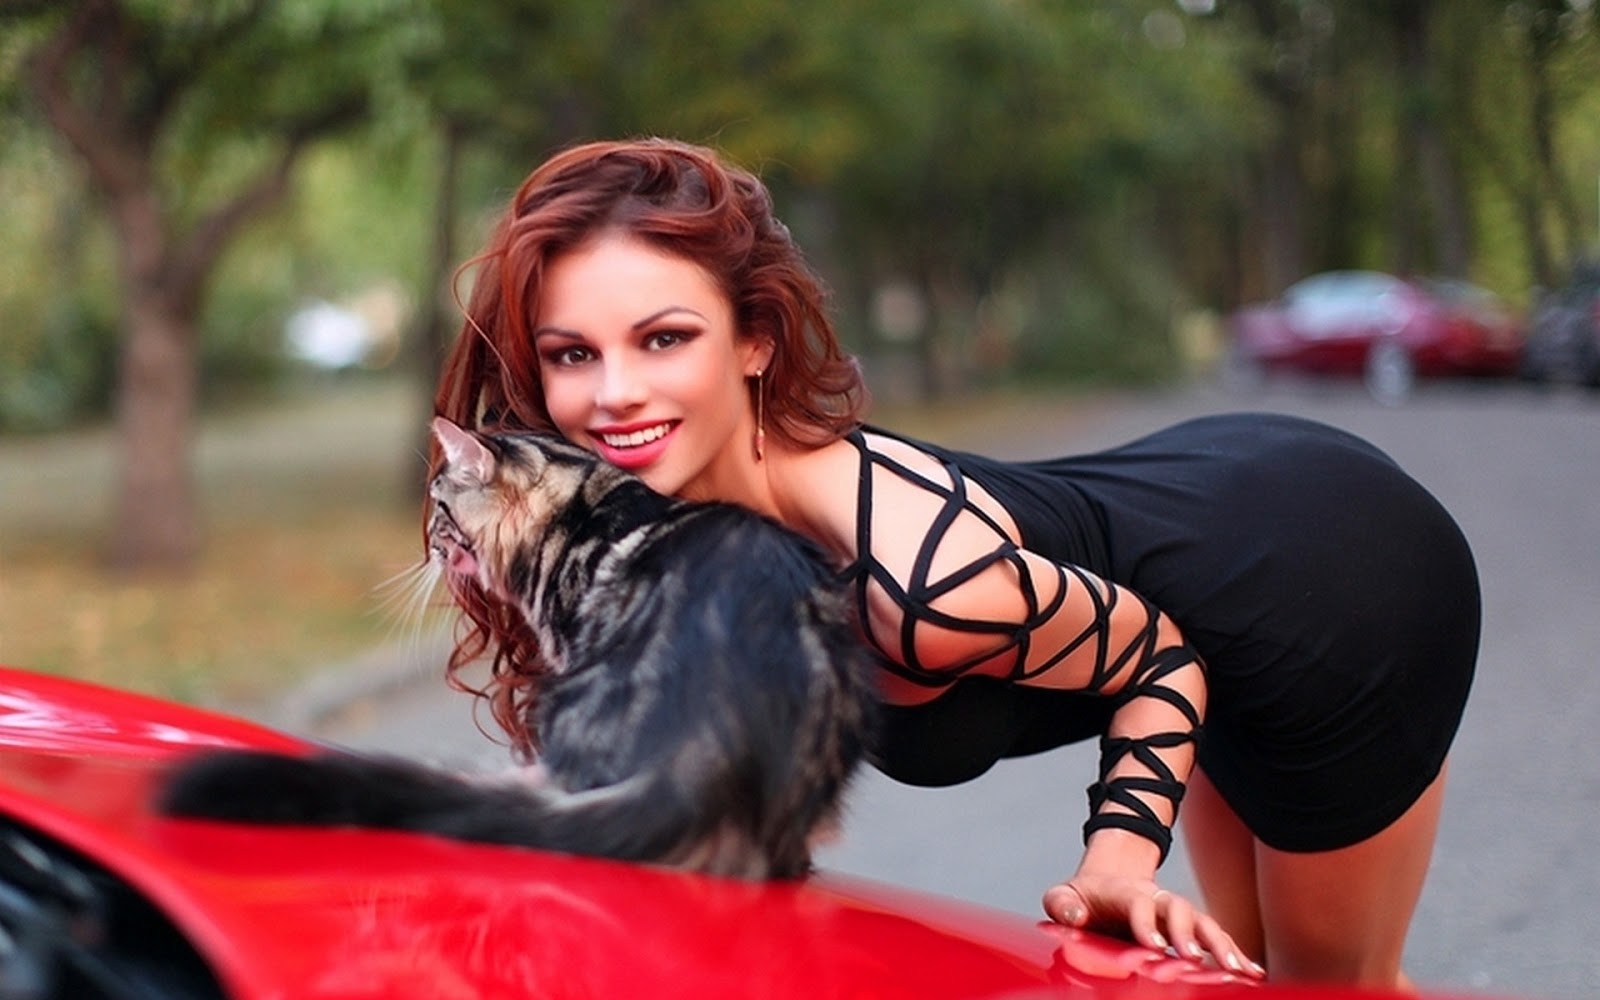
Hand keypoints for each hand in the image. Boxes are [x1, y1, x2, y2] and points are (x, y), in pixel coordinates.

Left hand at [1042, 874, 1263, 978]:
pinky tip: (1251, 972)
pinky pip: (1216, 938)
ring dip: (1220, 945)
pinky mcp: (1189, 928)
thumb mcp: (1064, 896)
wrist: (1107, 881)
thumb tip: (1075, 916)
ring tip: (1236, 969)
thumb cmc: (1084, 898)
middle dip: (1187, 933)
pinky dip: (1235, 953)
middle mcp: (1157, 898)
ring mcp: (1176, 912)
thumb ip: (1062, 904)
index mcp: (1126, 892)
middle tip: (1193, 957)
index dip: (1147, 922)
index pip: (1139, 903)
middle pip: (1179, 909)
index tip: (1154, 946)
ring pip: (1204, 922)